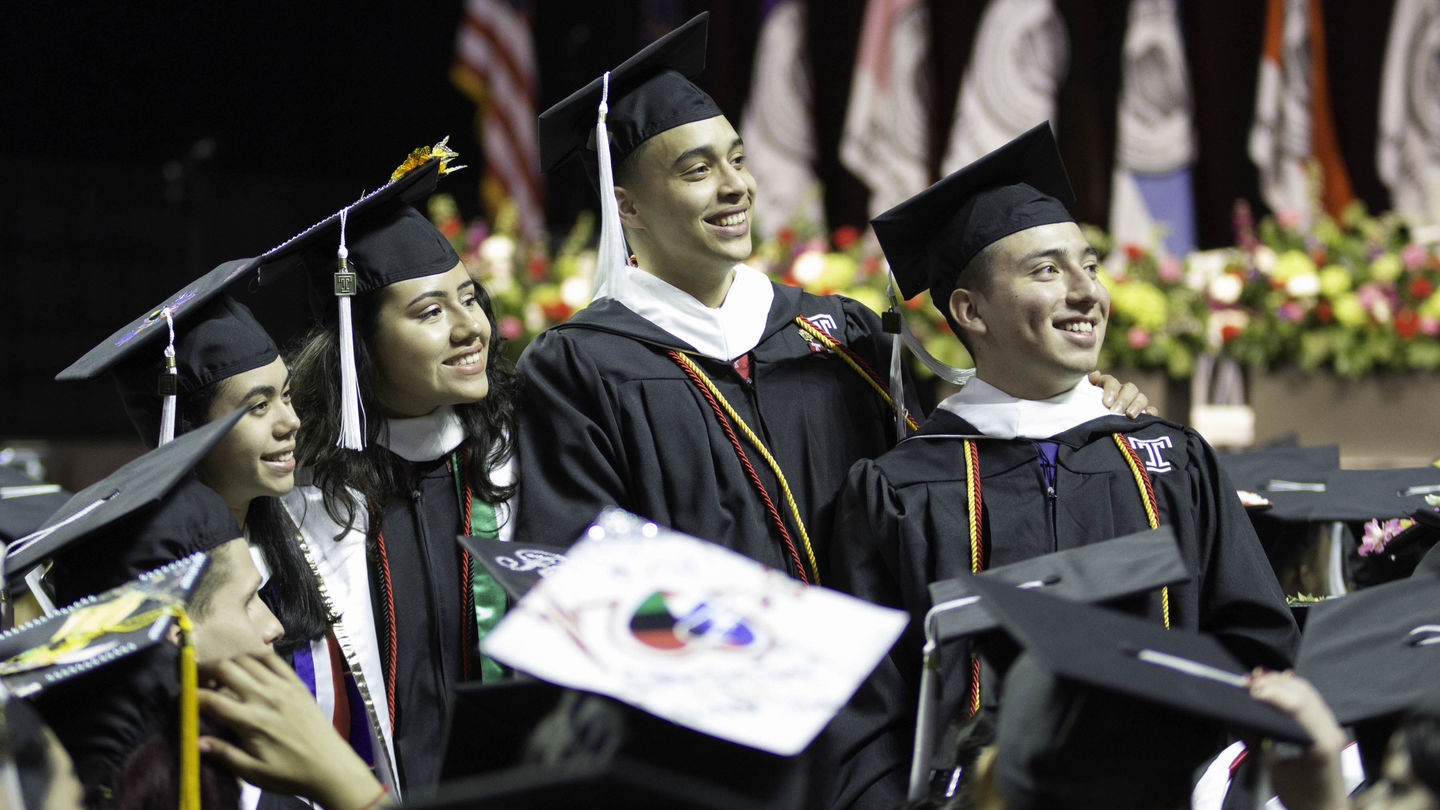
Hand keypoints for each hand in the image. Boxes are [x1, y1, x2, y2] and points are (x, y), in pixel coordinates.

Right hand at [198, 652, 387, 809]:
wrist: (329, 766)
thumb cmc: (289, 773)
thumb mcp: (252, 772)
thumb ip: (224, 754)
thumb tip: (195, 741)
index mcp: (251, 721)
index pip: (210, 699)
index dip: (189, 695)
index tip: (179, 698)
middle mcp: (265, 697)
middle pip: (226, 668)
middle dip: (205, 670)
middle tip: (197, 680)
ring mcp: (283, 686)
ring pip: (247, 659)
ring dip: (228, 662)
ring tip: (220, 675)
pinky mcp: (296, 683)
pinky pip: (273, 659)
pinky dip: (255, 657)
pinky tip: (247, 666)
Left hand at [1089, 371, 1157, 417]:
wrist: (1092, 434)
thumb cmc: (1085, 416)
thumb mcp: (1083, 402)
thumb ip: (1086, 388)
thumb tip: (1094, 375)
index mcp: (1107, 387)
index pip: (1111, 381)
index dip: (1110, 389)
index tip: (1106, 403)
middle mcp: (1122, 392)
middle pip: (1129, 388)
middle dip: (1123, 399)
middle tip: (1115, 412)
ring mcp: (1135, 403)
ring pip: (1141, 397)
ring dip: (1137, 405)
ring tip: (1129, 415)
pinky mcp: (1144, 415)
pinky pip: (1151, 410)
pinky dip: (1151, 412)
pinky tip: (1148, 415)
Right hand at [1248, 669, 1349, 809]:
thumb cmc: (1301, 797)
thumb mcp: (1274, 773)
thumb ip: (1257, 743)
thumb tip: (1235, 718)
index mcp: (1320, 743)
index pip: (1298, 706)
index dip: (1272, 693)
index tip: (1248, 691)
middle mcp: (1330, 729)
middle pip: (1302, 692)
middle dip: (1272, 683)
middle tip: (1245, 684)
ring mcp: (1332, 725)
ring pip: (1306, 690)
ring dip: (1280, 682)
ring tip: (1255, 682)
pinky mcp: (1328, 725)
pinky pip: (1309, 697)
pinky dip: (1289, 688)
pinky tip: (1272, 687)